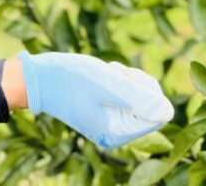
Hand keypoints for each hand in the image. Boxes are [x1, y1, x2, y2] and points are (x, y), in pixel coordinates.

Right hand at [17, 51, 172, 149]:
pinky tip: (100, 75)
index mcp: (118, 132)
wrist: (39, 77)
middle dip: (135, 83)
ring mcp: (109, 121)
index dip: (147, 90)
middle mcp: (115, 132)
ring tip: (104, 73)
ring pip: (137, 95)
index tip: (126, 78)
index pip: (156, 113)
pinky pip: (123, 93)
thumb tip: (167, 111)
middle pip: (148, 104)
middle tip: (114, 73)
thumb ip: (140, 99)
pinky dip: (116, 79)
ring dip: (125, 78)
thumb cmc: (71, 79)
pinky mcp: (103, 110)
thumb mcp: (109, 84)